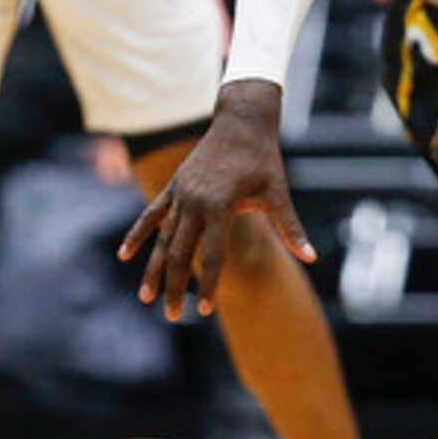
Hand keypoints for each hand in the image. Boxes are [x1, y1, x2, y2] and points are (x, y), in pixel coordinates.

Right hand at [119, 84, 312, 319]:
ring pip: (162, 238)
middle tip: (172, 317)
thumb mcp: (278, 193)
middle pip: (180, 253)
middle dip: (175, 287)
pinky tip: (125, 255)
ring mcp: (181, 193)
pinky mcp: (174, 186)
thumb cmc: (264, 159)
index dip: (208, 283)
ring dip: (153, 269)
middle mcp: (195, 201)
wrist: (242, 121)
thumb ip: (290, 228)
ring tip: (145, 298)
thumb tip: (312, 257)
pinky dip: (138, 234)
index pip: (211, 255)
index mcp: (220, 206)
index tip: (205, 309)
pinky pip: (151, 215)